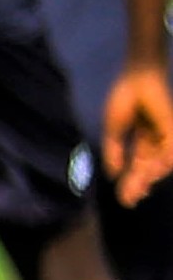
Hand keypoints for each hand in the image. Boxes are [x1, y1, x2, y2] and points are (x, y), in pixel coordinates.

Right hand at [108, 62, 172, 205]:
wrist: (137, 78)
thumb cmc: (124, 98)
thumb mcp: (114, 128)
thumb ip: (114, 150)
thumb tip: (112, 173)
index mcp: (141, 141)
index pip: (136, 167)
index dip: (130, 183)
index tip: (124, 199)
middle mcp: (155, 143)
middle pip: (148, 170)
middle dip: (139, 185)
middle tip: (131, 201)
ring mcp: (164, 137)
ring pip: (159, 165)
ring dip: (149, 178)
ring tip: (140, 189)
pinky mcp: (170, 131)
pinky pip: (169, 152)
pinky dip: (162, 164)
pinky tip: (152, 174)